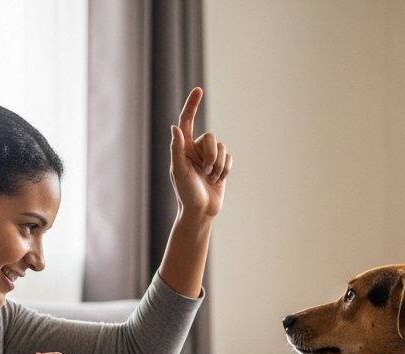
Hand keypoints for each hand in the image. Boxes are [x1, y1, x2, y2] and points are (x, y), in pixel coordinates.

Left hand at [170, 87, 230, 218]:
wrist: (201, 213)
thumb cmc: (186, 194)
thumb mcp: (179, 171)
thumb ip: (177, 149)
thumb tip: (175, 127)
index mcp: (183, 148)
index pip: (187, 120)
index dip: (192, 105)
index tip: (199, 90)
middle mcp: (196, 150)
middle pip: (210, 137)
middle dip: (210, 155)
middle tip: (205, 172)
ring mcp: (209, 158)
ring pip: (221, 147)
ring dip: (218, 164)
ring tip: (210, 178)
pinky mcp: (221, 166)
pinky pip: (229, 157)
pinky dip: (225, 168)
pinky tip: (218, 180)